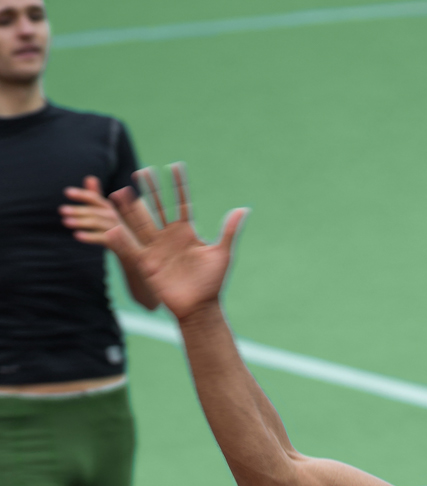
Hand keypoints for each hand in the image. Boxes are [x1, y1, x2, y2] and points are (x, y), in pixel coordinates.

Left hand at [60, 175, 126, 244]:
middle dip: (77, 210)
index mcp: (108, 208)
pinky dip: (89, 236)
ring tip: (65, 222)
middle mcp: (113, 216)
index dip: (81, 195)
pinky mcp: (116, 242)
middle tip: (61, 210)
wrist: (131, 250)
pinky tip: (76, 235)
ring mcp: (115, 228)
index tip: (66, 192)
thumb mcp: (106, 213)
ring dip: (80, 222)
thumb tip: (90, 177)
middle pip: (93, 211)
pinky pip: (100, 238)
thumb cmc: (115, 230)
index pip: (94, 198)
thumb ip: (96, 197)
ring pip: (96, 223)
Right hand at [108, 164, 247, 322]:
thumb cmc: (212, 283)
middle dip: (150, 190)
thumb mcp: (222, 254)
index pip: (182, 203)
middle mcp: (169, 236)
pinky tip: (113, 225)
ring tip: (120, 191)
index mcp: (187, 232)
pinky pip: (133, 248)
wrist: (199, 308)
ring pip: (142, 222)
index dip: (179, 186)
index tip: (175, 166)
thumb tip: (243, 209)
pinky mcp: (147, 263)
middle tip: (141, 170)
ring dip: (131, 208)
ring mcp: (157, 248)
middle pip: (158, 207)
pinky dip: (123, 238)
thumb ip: (229, 231)